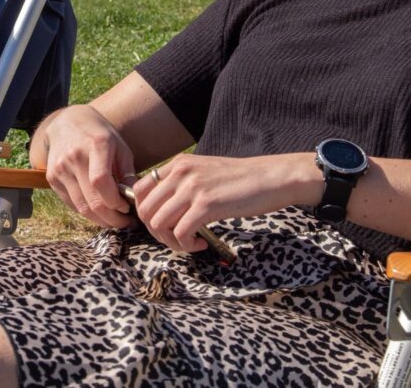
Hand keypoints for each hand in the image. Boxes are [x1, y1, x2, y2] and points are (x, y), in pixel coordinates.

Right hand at [38, 105, 135, 227]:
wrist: (67, 122)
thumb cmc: (99, 135)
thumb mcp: (119, 146)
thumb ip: (128, 172)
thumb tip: (135, 199)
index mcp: (95, 145)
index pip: (101, 182)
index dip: (115, 202)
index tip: (127, 209)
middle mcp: (74, 157)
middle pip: (91, 200)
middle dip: (112, 219)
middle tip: (125, 223)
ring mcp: (60, 169)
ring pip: (81, 208)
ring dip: (100, 220)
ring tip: (114, 220)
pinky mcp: (52, 179)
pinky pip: (71, 204)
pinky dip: (86, 212)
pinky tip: (98, 211)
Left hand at [129, 152, 318, 252]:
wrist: (271, 177)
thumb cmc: (240, 180)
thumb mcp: (204, 172)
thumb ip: (182, 184)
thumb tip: (163, 208)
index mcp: (177, 164)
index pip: (139, 190)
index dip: (145, 213)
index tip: (163, 225)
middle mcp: (180, 173)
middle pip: (145, 210)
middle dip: (155, 232)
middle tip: (175, 239)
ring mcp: (192, 188)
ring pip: (158, 223)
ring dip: (171, 242)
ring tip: (190, 243)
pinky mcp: (206, 205)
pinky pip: (180, 233)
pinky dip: (187, 245)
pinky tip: (201, 244)